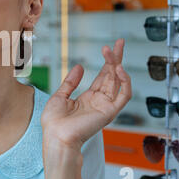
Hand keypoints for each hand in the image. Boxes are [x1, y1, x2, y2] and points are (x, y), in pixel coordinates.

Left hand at [41, 38, 131, 152]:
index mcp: (88, 98)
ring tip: (113, 51)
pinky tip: (119, 69)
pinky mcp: (109, 112)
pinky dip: (124, 82)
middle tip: (119, 43)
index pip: (102, 76)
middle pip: (112, 76)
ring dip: (117, 65)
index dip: (107, 62)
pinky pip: (123, 95)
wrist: (56, 136)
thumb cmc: (54, 122)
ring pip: (118, 82)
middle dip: (116, 58)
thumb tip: (80, 66)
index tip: (108, 48)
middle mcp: (99, 101)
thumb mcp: (60, 96)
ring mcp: (105, 106)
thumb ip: (71, 81)